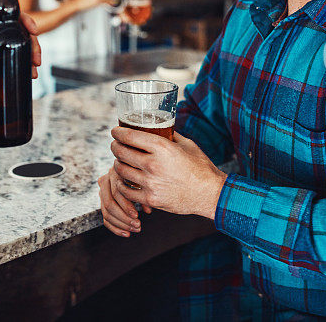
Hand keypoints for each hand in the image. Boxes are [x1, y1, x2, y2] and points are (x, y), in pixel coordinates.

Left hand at [0, 14, 41, 101]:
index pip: (9, 17)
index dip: (24, 21)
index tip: (33, 30)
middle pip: (21, 33)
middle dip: (33, 44)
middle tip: (35, 60)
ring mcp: (0, 49)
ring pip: (23, 46)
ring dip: (32, 57)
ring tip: (34, 70)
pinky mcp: (3, 62)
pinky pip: (20, 60)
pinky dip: (28, 66)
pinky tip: (30, 75)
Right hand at [97, 167, 151, 236]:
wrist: (134, 169)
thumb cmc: (141, 173)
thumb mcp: (143, 180)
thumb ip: (144, 193)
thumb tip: (148, 210)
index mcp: (114, 173)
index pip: (116, 193)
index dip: (126, 206)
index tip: (136, 215)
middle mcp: (104, 182)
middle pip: (109, 204)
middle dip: (123, 217)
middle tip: (137, 225)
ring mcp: (102, 193)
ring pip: (106, 213)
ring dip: (121, 224)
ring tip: (135, 229)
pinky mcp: (103, 203)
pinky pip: (106, 219)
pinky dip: (116, 228)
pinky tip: (126, 233)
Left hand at [109, 128, 226, 218]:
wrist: (210, 194)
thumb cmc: (200, 167)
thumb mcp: (187, 144)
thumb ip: (170, 135)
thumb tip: (159, 127)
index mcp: (162, 147)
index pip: (130, 136)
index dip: (118, 132)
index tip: (115, 131)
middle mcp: (153, 164)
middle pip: (122, 152)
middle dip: (115, 146)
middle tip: (115, 145)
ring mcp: (150, 183)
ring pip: (121, 171)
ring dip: (118, 164)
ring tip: (120, 162)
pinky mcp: (150, 199)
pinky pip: (126, 191)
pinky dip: (122, 184)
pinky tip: (124, 180)